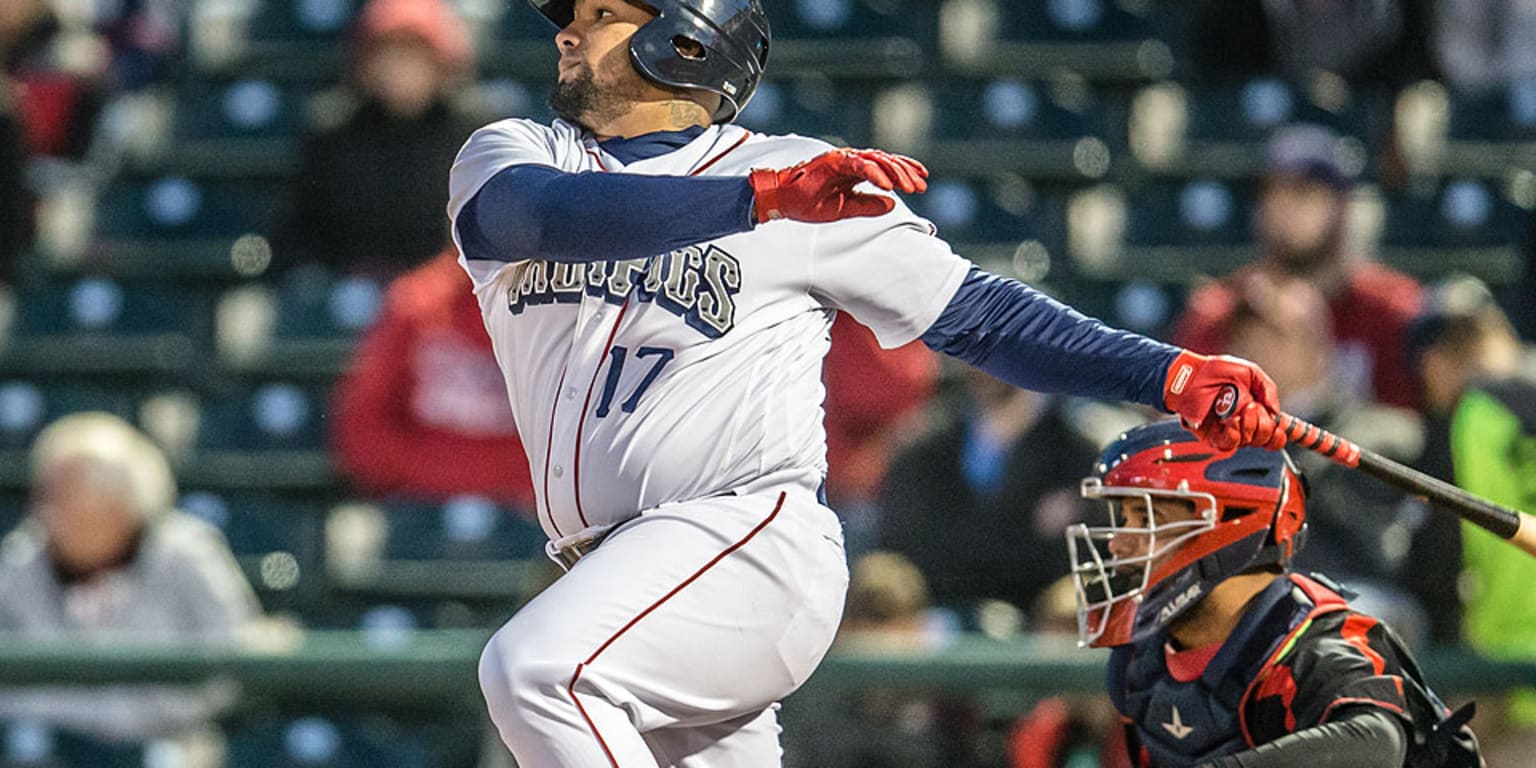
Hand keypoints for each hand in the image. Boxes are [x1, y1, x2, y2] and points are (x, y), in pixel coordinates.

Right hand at [749, 148, 927, 223]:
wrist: (782, 201)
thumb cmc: (808, 203)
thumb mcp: (845, 209)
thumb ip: (868, 205)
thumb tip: (892, 204)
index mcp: (854, 171)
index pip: (885, 167)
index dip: (905, 173)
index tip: (921, 183)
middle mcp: (850, 162)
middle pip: (886, 162)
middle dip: (905, 173)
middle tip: (921, 187)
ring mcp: (842, 160)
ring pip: (876, 160)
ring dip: (895, 172)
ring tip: (909, 186)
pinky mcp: (833, 162)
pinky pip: (859, 166)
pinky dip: (875, 173)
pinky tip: (888, 185)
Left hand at [1163, 351, 1286, 451]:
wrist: (1192, 374)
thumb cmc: (1216, 371)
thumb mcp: (1250, 372)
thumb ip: (1268, 389)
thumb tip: (1276, 412)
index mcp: (1256, 412)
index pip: (1274, 433)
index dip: (1281, 434)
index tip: (1283, 426)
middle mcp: (1244, 425)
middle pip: (1266, 439)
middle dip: (1265, 424)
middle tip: (1253, 406)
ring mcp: (1229, 432)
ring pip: (1250, 442)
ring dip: (1251, 426)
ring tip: (1243, 409)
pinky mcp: (1213, 437)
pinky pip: (1230, 444)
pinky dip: (1236, 434)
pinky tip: (1233, 421)